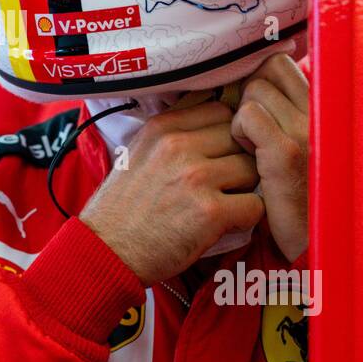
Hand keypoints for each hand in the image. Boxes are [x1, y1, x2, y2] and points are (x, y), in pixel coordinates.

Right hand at [80, 101, 263, 284]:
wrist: (107, 251)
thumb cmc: (123, 206)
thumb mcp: (138, 152)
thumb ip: (173, 131)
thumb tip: (212, 115)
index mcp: (162, 127)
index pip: (221, 110)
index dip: (227, 134)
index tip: (218, 154)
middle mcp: (179, 146)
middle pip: (241, 139)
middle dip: (238, 160)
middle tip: (223, 184)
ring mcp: (196, 177)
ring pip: (252, 170)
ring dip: (244, 189)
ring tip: (223, 204)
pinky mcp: (210, 212)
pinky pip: (255, 205)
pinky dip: (246, 218)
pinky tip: (226, 225)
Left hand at [231, 54, 308, 261]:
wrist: (308, 242)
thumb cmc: (295, 194)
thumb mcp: (296, 146)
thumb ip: (283, 114)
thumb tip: (249, 83)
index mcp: (323, 109)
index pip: (281, 64)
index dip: (259, 80)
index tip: (252, 108)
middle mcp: (321, 114)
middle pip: (267, 70)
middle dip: (249, 94)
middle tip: (249, 129)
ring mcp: (306, 130)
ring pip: (255, 91)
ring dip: (241, 116)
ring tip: (250, 147)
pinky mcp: (287, 151)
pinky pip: (248, 116)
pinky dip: (238, 132)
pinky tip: (248, 156)